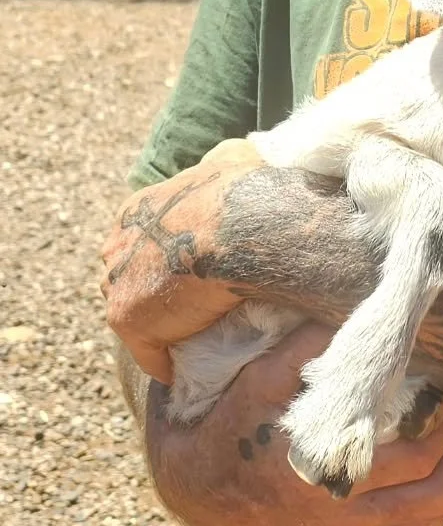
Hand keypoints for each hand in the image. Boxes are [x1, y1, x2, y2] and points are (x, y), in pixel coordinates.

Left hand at [101, 139, 266, 382]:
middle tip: (188, 300)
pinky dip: (165, 360)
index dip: (163, 256)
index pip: (139, 240)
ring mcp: (118, 283)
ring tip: (191, 333)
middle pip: (127, 275)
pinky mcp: (129, 320)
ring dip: (159, 322)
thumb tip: (229, 160)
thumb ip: (221, 162)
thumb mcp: (231, 158)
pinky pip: (148, 351)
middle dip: (151, 287)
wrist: (240, 226)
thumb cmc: (241, 192)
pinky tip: (183, 367)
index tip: (186, 267)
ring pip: (134, 311)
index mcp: (136, 210)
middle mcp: (117, 244)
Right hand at [149, 323, 442, 525]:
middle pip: (437, 489)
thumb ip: (314, 344)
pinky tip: (435, 462)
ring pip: (427, 519)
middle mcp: (339, 522)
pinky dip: (427, 499)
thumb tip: (366, 301)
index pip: (421, 452)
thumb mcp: (265, 375)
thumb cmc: (231, 422)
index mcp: (327, 473)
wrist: (192, 488)